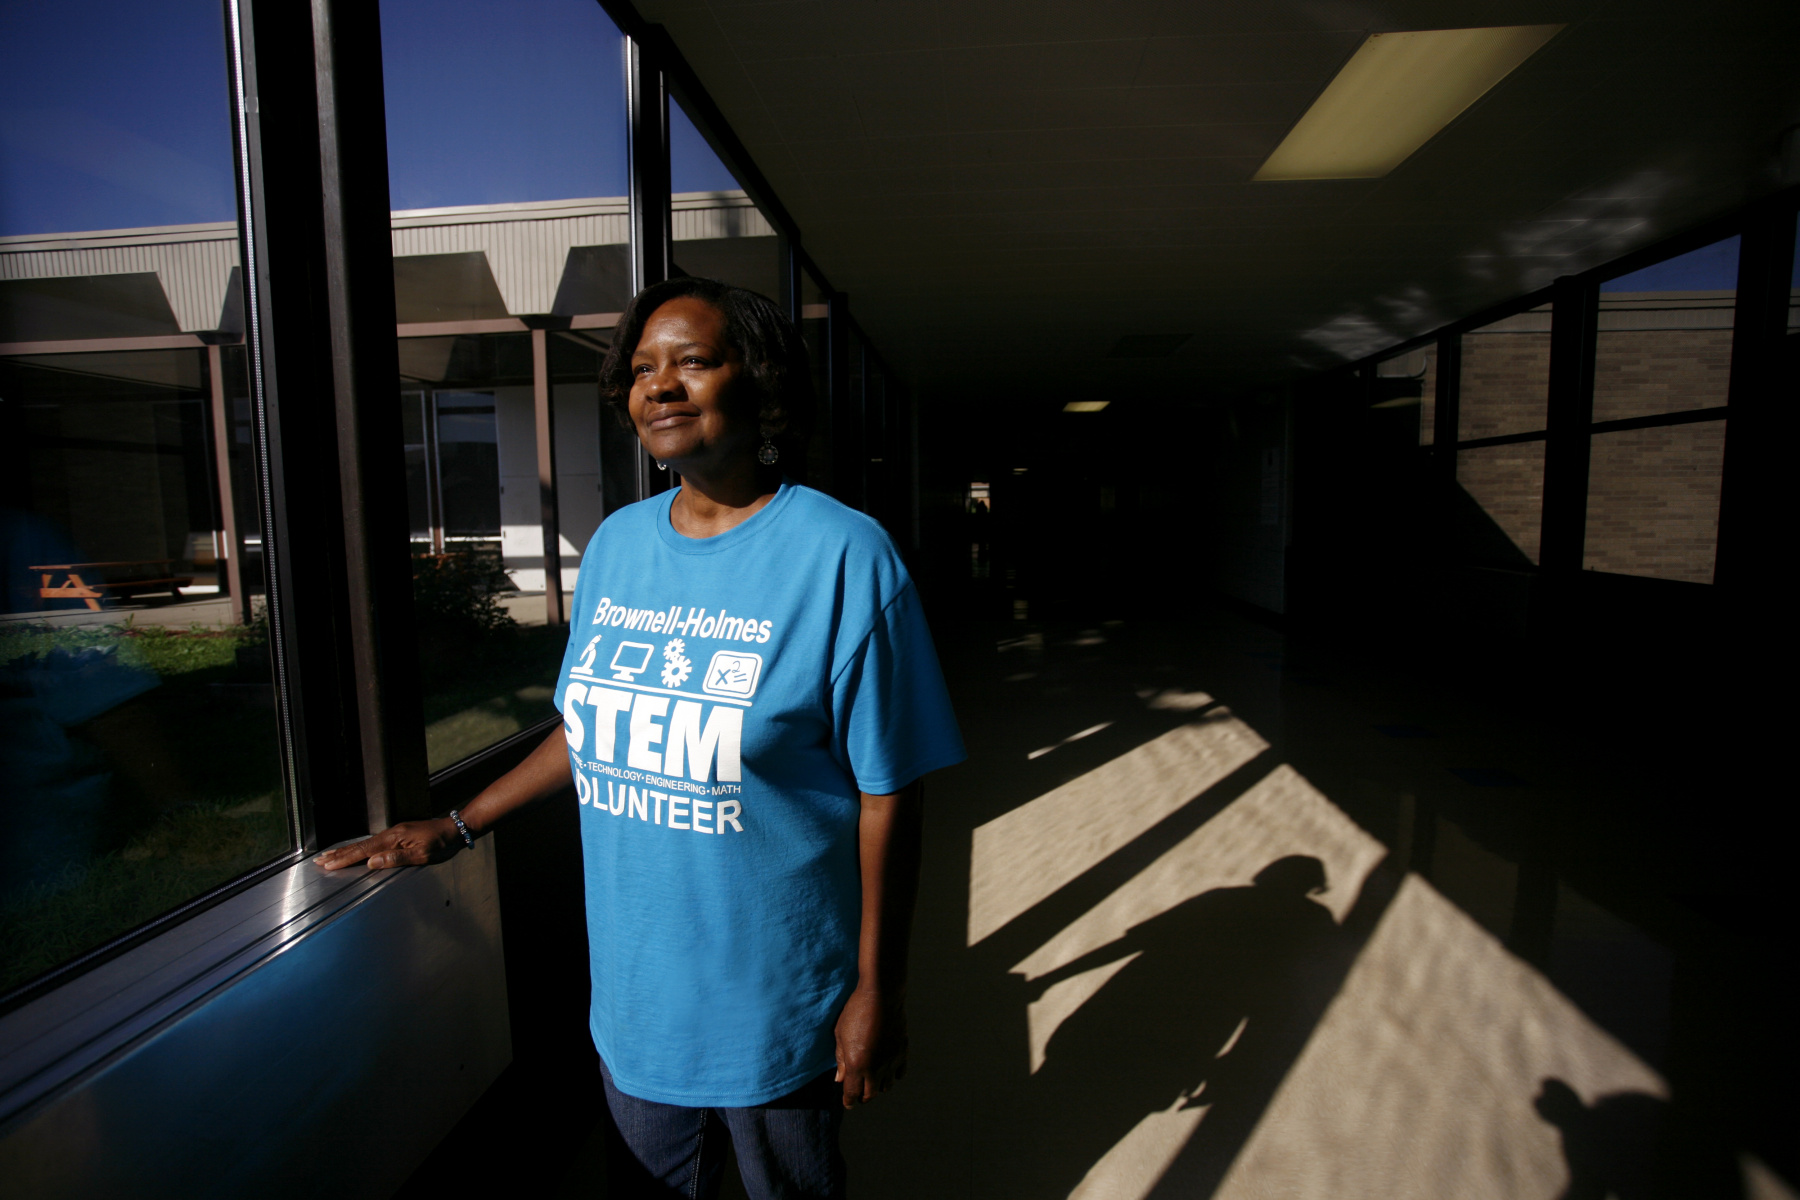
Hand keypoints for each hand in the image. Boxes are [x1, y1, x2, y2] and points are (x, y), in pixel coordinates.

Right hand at [313, 818, 460, 870]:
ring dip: (347, 851)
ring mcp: (394, 833)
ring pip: (365, 843)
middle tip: (320, 860)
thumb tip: (372, 862)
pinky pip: (373, 843)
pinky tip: (356, 851)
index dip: (345, 858)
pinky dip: (360, 848)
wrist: (456, 830)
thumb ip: (396, 859)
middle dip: (339, 854)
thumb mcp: (422, 855)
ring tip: (331, 856)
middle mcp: (391, 834)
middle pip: (359, 845)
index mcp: (393, 838)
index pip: (363, 850)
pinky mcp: (399, 835)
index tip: (328, 864)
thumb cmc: (442, 844)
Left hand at [833, 984, 907, 1108]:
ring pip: (886, 1086)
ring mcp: (891, 1061)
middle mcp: (875, 1068)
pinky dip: (893, 1077)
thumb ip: (841, 1059)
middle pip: (870, 1094)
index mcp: (857, 1065)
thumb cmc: (855, 1011)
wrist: (882, 995)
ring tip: (871, 1082)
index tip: (848, 1103)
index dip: (849, 1101)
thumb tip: (839, 1079)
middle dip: (862, 1097)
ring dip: (877, 1087)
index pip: (852, 1093)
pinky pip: (899, 1073)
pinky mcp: (902, 1052)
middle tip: (857, 1094)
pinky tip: (888, 1072)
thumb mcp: (841, 1034)